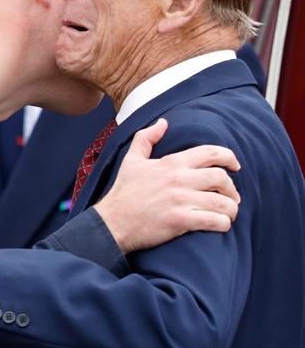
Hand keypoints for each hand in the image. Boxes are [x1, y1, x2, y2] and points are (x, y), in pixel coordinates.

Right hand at [95, 118, 241, 253]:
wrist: (112, 222)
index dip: (229, 158)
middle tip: (232, 197)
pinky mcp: (180, 221)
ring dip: (231, 208)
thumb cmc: (123, 193)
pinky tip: (222, 225)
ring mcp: (180, 200)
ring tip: (230, 214)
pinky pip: (213, 220)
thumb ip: (146, 138)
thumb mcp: (131, 160)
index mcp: (172, 163)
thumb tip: (162, 123)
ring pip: (221, 201)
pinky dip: (223, 223)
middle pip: (221, 178)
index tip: (236, 166)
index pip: (211, 153)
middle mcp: (179, 179)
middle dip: (232, 188)